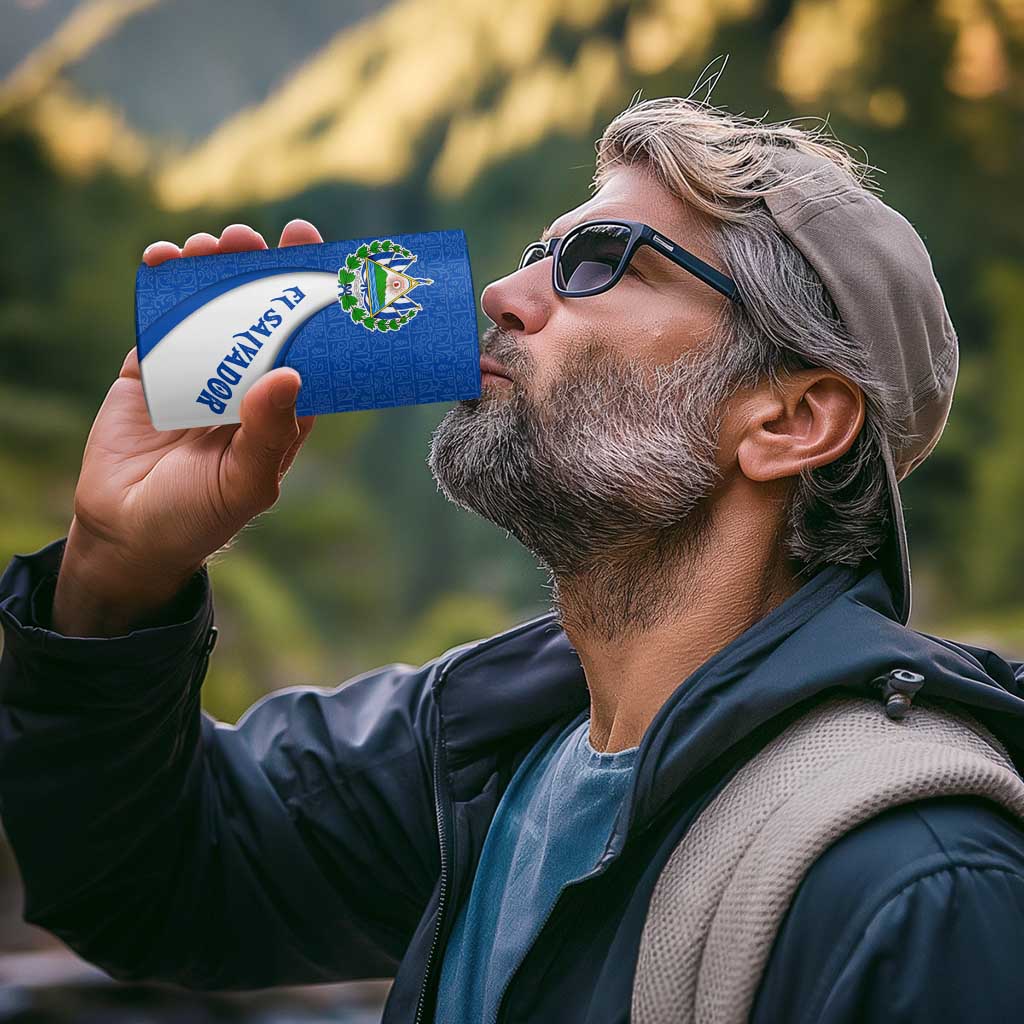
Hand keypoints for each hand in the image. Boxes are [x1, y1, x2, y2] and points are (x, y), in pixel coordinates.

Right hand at [52, 220, 322, 636]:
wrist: (127, 533)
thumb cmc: (200, 516)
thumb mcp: (245, 483)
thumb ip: (268, 433)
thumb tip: (289, 374)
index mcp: (281, 407)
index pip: (305, 343)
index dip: (310, 299)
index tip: (313, 252)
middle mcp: (245, 382)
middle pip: (259, 314)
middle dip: (259, 270)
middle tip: (254, 239)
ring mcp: (198, 371)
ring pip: (212, 307)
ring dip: (213, 270)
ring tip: (211, 245)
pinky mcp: (152, 368)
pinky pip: (161, 319)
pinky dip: (163, 285)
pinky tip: (164, 259)